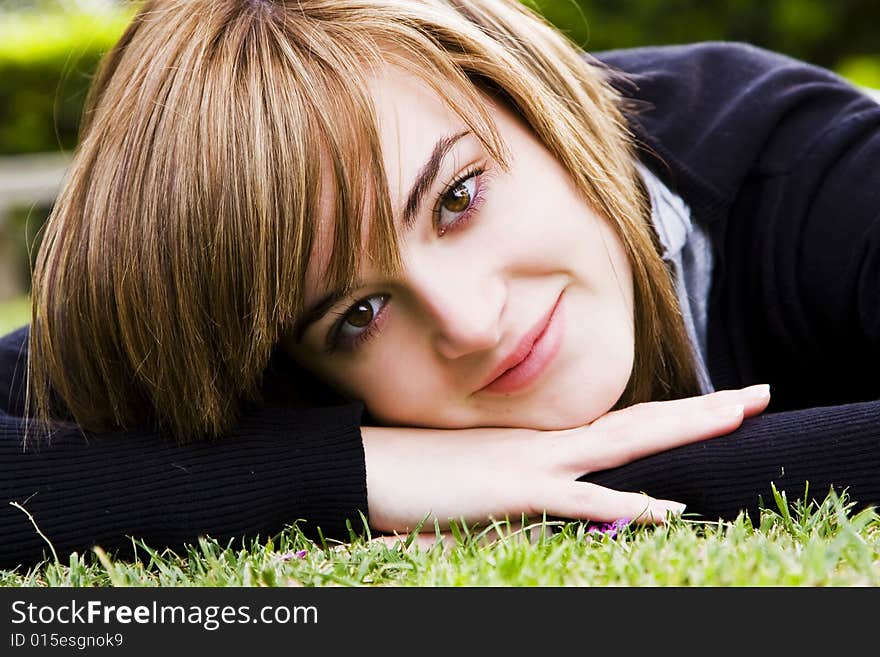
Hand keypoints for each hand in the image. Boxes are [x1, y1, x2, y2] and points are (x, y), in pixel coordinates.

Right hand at [362, 384, 770, 534]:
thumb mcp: (480, 481)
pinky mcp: (510, 492)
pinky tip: (667, 511)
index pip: (621, 425)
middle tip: (758, 395)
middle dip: (703, 410)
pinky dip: (624, 508)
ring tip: (739, 417)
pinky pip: (577, 501)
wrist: (363, 466)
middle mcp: (547, 443)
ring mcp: (532, 463)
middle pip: (640, 422)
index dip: (671, 415)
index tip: (716, 409)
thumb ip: (523, 492)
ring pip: (623, 444)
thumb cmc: (416, 474)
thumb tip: (561, 509)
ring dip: (683, 430)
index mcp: (542, 440)